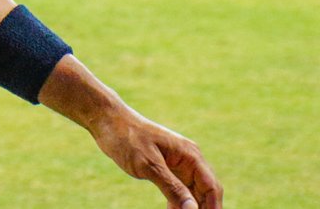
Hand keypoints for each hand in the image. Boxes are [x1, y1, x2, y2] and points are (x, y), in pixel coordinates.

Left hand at [92, 109, 221, 208]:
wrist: (107, 120)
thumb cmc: (127, 138)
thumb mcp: (149, 165)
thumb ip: (172, 187)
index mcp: (190, 155)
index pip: (211, 187)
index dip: (213, 208)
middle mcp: (188, 159)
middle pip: (204, 192)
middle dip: (201, 208)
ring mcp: (177, 164)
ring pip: (192, 192)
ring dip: (189, 207)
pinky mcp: (165, 167)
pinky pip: (179, 189)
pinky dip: (177, 202)